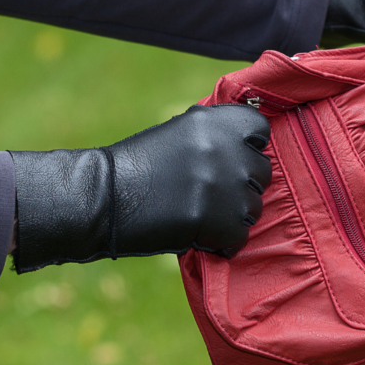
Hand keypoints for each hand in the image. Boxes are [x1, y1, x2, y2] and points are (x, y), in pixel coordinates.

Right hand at [9, 105, 271, 271]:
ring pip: (253, 208)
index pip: (260, 131)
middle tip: (209, 194)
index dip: (249, 148)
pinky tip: (197, 235)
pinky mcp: (216, 222)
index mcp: (215, 121)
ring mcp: (223, 187)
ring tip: (200, 215)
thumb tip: (252, 142)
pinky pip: (238, 238)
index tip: (232, 159)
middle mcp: (225, 149)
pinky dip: (221, 243)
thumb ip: (217, 135)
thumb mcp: (180, 133)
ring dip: (232, 216)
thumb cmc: (138, 166)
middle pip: (262, 173)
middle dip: (241, 186)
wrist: (102, 198)